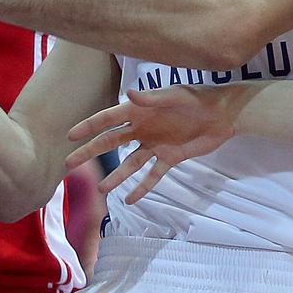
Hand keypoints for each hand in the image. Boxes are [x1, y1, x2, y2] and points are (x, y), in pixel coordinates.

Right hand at [65, 85, 235, 203]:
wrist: (222, 114)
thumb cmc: (196, 98)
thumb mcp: (174, 96)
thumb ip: (151, 98)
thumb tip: (129, 93)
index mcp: (139, 110)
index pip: (108, 119)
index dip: (89, 126)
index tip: (70, 135)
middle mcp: (142, 128)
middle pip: (111, 142)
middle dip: (90, 152)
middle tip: (70, 163)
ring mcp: (155, 144)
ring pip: (130, 163)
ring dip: (116, 176)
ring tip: (102, 189)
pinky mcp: (170, 157)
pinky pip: (152, 175)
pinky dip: (142, 187)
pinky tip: (130, 199)